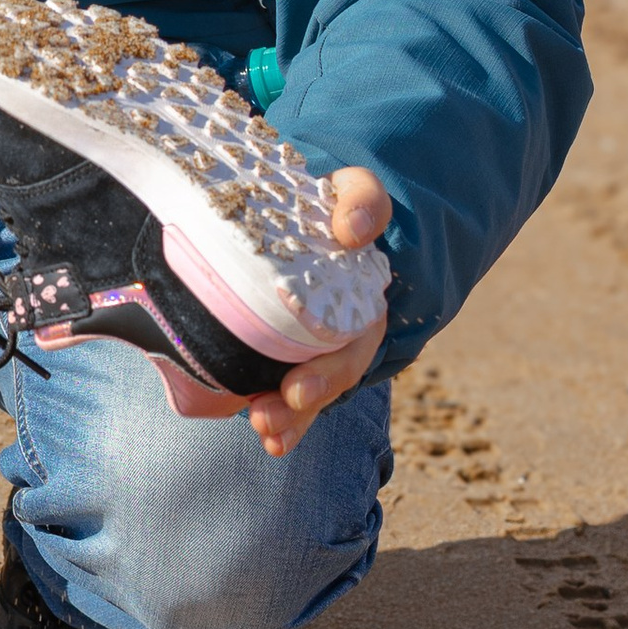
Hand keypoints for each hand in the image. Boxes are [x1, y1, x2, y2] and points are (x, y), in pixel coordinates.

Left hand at [179, 167, 392, 456]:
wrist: (307, 213)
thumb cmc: (330, 203)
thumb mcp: (355, 190)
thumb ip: (362, 200)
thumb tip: (353, 231)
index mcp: (361, 300)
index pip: (353, 344)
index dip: (329, 372)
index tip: (297, 390)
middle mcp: (344, 331)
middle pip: (329, 378)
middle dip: (302, 404)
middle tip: (268, 416)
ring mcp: (315, 345)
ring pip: (308, 391)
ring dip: (289, 418)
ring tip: (265, 433)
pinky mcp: (284, 350)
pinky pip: (287, 388)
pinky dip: (281, 417)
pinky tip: (268, 438)